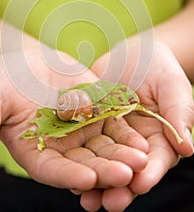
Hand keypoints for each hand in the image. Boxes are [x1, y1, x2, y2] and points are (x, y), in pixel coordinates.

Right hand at [0, 46, 147, 206]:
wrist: (28, 61)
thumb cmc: (5, 81)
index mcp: (35, 151)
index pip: (52, 169)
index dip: (68, 174)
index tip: (85, 179)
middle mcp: (62, 147)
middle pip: (85, 163)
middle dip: (106, 169)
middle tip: (127, 174)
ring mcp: (82, 131)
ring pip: (105, 148)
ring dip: (123, 155)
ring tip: (141, 158)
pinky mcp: (97, 113)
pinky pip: (114, 125)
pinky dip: (127, 133)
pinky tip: (142, 138)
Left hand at [88, 38, 193, 210]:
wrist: (132, 53)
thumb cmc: (158, 67)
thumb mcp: (171, 85)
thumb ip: (178, 112)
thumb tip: (187, 148)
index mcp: (158, 137)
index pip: (156, 159)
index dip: (150, 172)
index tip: (140, 184)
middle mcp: (134, 143)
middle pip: (128, 169)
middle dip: (120, 187)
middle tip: (110, 203)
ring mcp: (111, 136)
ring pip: (104, 163)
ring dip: (96, 182)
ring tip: (85, 199)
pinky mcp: (91, 126)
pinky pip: (84, 144)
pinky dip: (77, 160)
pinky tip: (68, 174)